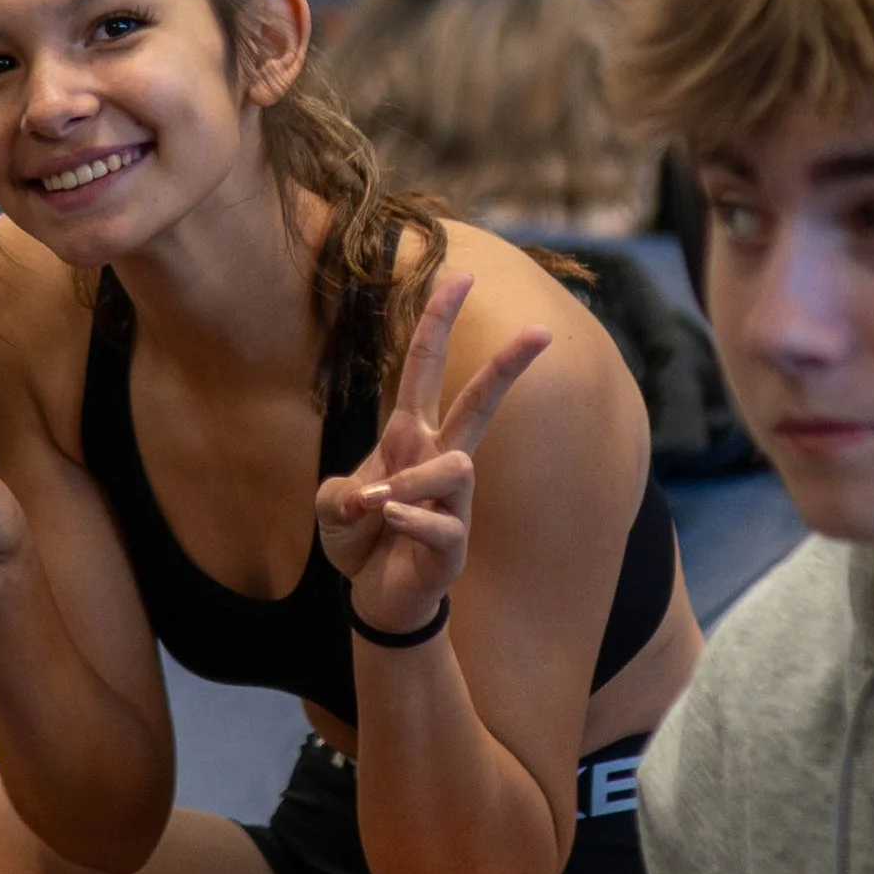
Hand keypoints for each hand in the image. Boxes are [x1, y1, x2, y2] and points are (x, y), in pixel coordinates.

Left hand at [316, 273, 548, 637]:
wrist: (376, 597)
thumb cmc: (361, 540)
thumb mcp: (331, 508)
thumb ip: (339, 495)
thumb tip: (370, 498)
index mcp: (409, 436)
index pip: (425, 368)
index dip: (438, 321)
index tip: (461, 275)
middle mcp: (440, 459)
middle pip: (479, 402)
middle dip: (507, 365)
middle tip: (541, 330)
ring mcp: (452, 501)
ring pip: (456, 466)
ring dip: (409, 482)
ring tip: (376, 507)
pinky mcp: (454, 543)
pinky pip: (440, 522)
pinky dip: (407, 520)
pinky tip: (388, 526)